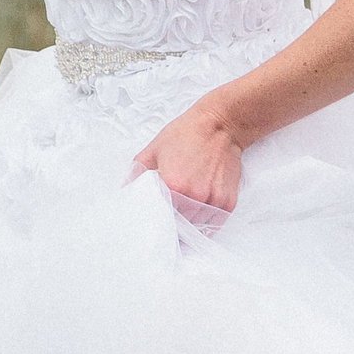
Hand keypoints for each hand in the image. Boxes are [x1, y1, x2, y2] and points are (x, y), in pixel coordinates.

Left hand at [131, 99, 245, 223]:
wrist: (220, 126)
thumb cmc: (187, 135)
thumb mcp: (154, 150)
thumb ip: (137, 173)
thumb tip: (126, 191)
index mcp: (173, 185)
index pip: (159, 217)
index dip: (156, 220)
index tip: (154, 220)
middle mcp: (194, 196)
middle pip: (178, 225)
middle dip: (172, 223)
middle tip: (168, 218)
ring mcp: (213, 200)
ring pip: (196, 228)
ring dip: (189, 224)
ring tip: (185, 214)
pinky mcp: (227, 202)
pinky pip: (214, 224)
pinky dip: (206, 222)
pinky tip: (200, 211)